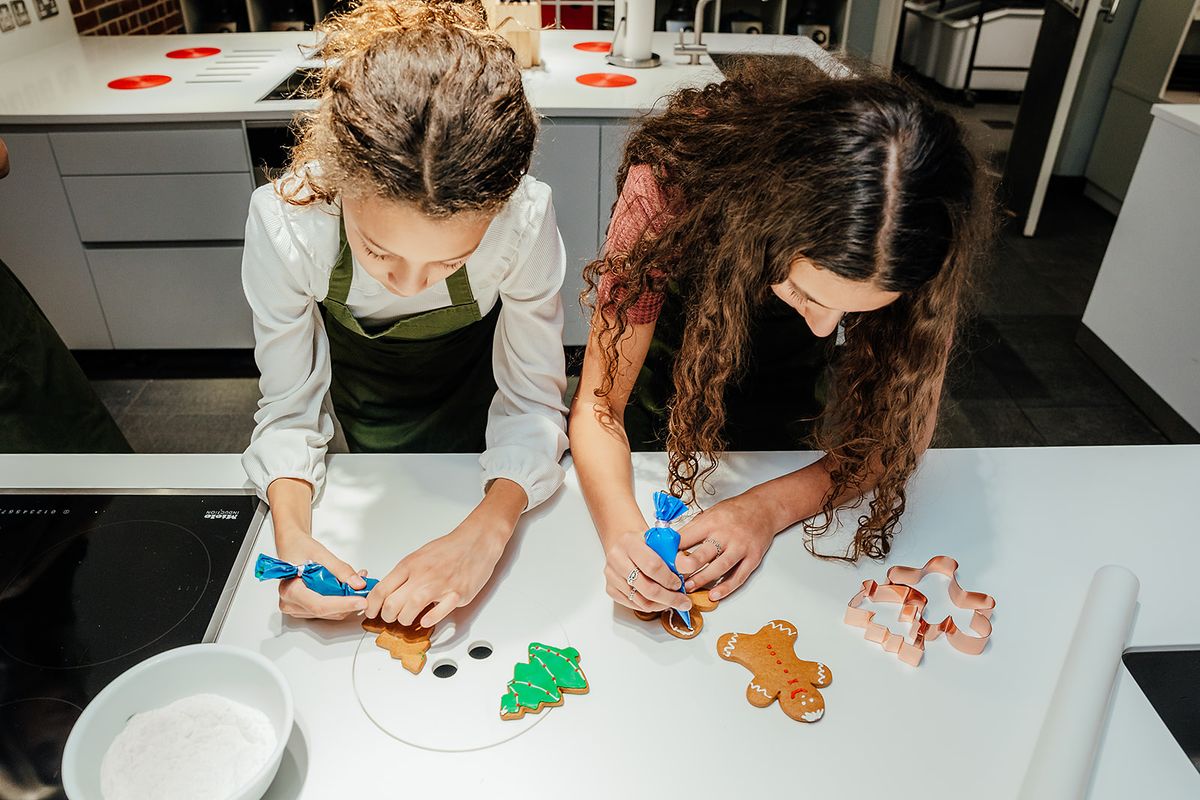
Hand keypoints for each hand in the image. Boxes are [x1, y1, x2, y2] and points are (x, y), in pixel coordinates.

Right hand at [274, 532, 367, 619]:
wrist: (293, 547)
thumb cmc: (300, 548)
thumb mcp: (321, 554)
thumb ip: (340, 570)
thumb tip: (358, 584)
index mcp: (290, 590)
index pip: (320, 605)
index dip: (343, 605)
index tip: (361, 601)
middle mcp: (291, 604)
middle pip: (327, 611)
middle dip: (350, 601)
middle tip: (365, 586)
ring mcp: (298, 609)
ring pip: (331, 613)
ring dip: (348, 600)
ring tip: (358, 581)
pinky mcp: (307, 610)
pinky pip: (329, 611)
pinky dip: (342, 601)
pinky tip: (348, 587)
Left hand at [364, 519, 509, 628]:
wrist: (476, 540)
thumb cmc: (450, 548)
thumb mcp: (419, 556)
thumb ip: (404, 574)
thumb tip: (388, 591)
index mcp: (410, 565)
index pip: (381, 590)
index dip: (372, 606)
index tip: (371, 612)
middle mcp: (422, 575)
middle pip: (392, 604)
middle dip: (387, 617)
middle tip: (390, 618)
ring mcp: (440, 585)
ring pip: (410, 610)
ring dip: (405, 620)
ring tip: (407, 620)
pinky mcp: (457, 594)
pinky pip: (438, 613)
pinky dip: (429, 620)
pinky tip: (427, 619)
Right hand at [603, 528, 692, 614]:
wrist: (624, 544)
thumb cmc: (645, 543)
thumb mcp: (660, 541)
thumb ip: (673, 554)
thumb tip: (688, 568)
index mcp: (630, 542)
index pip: (652, 566)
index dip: (669, 578)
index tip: (680, 584)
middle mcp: (617, 559)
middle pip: (647, 588)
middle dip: (670, 598)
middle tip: (684, 602)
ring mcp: (611, 575)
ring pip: (641, 601)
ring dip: (662, 605)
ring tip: (674, 602)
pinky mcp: (610, 588)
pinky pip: (633, 605)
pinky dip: (650, 606)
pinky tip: (660, 602)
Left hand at [674, 491, 782, 601]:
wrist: (764, 508)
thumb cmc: (734, 511)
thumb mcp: (710, 513)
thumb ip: (693, 529)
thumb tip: (670, 544)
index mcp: (711, 522)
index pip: (687, 537)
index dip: (672, 551)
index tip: (662, 561)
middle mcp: (726, 534)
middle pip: (703, 554)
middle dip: (686, 568)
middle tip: (673, 578)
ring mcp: (740, 547)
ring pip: (719, 567)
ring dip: (702, 580)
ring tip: (688, 588)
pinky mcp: (753, 558)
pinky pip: (738, 576)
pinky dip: (726, 587)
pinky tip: (714, 595)